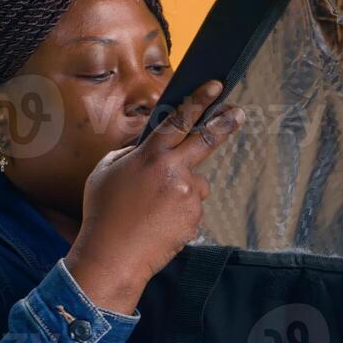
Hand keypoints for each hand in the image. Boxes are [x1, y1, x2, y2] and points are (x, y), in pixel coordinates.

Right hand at [64, 81, 243, 315]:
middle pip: (207, 140)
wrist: (114, 255)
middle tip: (238, 113)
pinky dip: (179, 213)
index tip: (215, 87)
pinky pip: (192, 208)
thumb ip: (129, 154)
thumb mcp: (105, 171)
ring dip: (182, 190)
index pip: (180, 119)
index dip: (199, 100)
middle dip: (225, 123)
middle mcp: (174, 170)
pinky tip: (158, 223)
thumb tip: (146, 148)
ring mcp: (187, 194)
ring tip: (154, 209)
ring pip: (196, 183)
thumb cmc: (104, 213)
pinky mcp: (194, 217)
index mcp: (151, 154)